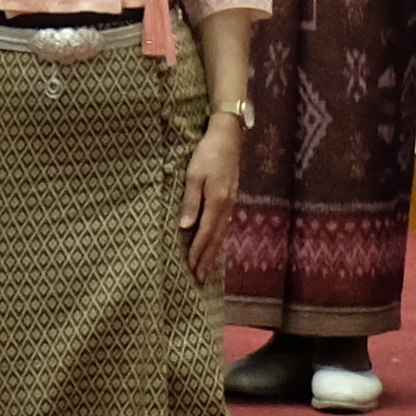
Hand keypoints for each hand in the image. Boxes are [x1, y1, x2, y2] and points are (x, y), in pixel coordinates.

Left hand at [178, 114, 244, 283]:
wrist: (228, 138)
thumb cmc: (207, 153)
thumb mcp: (193, 174)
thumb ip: (191, 201)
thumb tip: (185, 227)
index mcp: (216, 201)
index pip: (205, 234)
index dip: (198, 252)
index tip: (191, 268)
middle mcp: (226, 206)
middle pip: (216, 239)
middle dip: (207, 259)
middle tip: (199, 278)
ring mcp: (231, 203)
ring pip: (221, 234)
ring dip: (213, 252)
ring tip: (206, 268)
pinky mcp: (230, 198)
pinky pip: (224, 225)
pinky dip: (218, 239)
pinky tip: (215, 244)